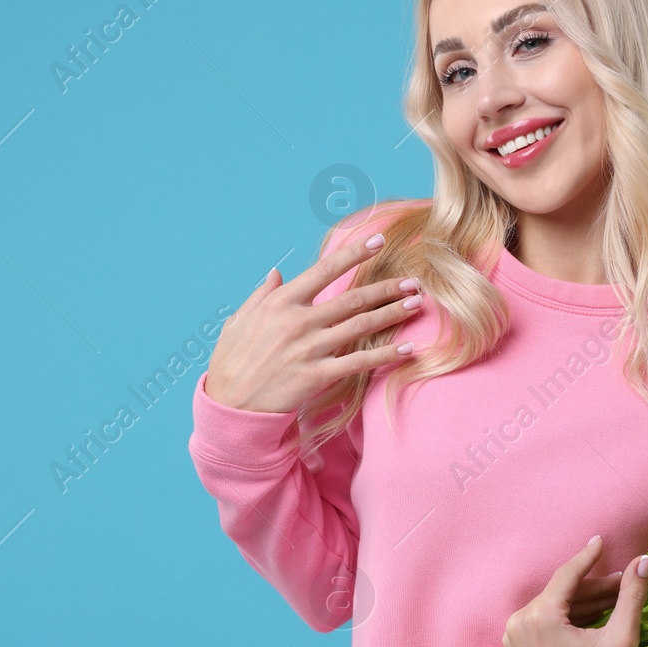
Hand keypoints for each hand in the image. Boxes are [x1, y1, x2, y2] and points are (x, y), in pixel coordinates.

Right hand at [205, 232, 423, 412]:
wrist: (230, 406)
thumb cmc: (232, 363)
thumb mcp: (239, 321)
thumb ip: (261, 295)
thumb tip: (275, 272)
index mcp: (280, 302)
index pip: (324, 270)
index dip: (354, 254)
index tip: (378, 240)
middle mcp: (298, 320)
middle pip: (352, 298)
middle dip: (387, 287)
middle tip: (414, 281)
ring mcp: (309, 348)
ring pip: (360, 325)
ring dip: (392, 313)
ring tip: (417, 304)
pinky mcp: (317, 375)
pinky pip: (359, 362)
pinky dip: (386, 355)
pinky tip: (407, 348)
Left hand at [502, 537, 647, 646]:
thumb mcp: (620, 638)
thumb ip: (632, 595)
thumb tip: (646, 559)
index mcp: (540, 616)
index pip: (568, 575)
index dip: (587, 557)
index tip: (601, 541)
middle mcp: (519, 622)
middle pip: (561, 593)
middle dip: (594, 587)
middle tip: (623, 581)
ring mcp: (512, 637)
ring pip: (552, 607)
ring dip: (582, 602)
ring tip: (614, 600)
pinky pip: (541, 622)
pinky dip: (565, 617)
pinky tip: (591, 617)